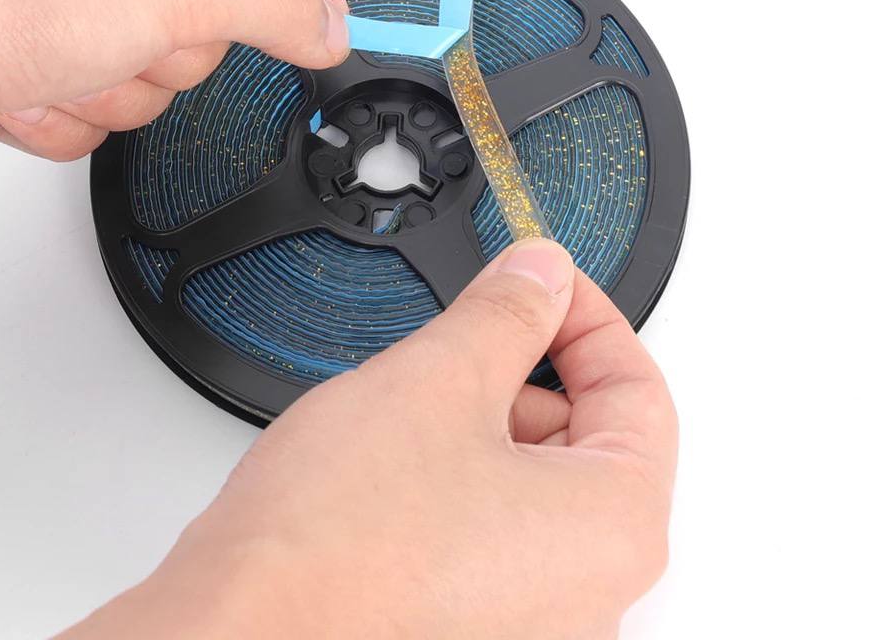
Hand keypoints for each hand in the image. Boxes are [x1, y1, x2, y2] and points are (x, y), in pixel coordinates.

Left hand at [0, 0, 348, 173]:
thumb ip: (272, 0)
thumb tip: (329, 24)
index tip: (330, 27)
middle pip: (204, 5)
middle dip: (170, 46)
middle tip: (131, 34)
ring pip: (153, 68)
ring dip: (117, 86)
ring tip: (60, 64)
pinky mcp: (30, 59)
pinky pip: (101, 105)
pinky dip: (71, 113)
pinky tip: (23, 89)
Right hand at [60, 239, 676, 639]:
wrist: (240, 633)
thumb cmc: (339, 547)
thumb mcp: (439, 379)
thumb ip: (508, 312)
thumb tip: (541, 274)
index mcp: (614, 529)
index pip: (638, 389)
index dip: (587, 315)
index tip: (542, 282)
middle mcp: (591, 595)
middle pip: (588, 439)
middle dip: (527, 372)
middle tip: (466, 336)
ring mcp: (531, 621)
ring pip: (533, 482)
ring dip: (484, 425)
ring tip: (410, 414)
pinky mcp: (472, 627)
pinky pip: (492, 528)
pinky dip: (460, 478)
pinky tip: (396, 470)